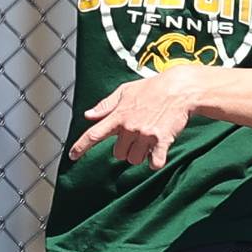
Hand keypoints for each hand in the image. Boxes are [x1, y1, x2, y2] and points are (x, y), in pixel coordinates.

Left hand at [68, 66, 202, 169]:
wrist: (180, 88)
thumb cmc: (152, 89)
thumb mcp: (125, 92)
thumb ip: (106, 106)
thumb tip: (88, 115)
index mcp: (118, 115)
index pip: (94, 134)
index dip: (81, 146)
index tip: (72, 156)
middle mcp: (129, 126)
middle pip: (118, 154)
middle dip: (125, 148)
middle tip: (136, 135)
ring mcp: (145, 134)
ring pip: (135, 159)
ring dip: (140, 154)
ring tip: (149, 138)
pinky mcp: (162, 140)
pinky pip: (154, 163)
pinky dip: (155, 161)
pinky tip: (158, 151)